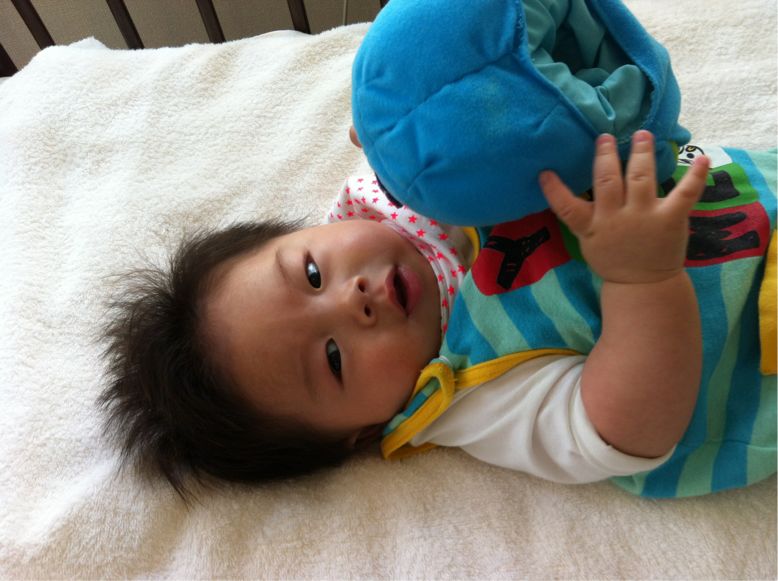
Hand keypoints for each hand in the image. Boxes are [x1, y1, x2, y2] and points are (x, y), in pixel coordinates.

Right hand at [539, 131, 709, 283]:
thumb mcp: (589, 241)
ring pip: (641, 178)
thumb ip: (584, 215)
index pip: (567, 207)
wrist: (644, 285)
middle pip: (607, 181)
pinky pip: (685, 194)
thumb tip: (573, 186)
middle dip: (606, 156)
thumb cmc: (613, 259)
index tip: (545, 172)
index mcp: (592, 227)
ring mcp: (644, 218)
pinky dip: (695, 175)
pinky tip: (702, 158)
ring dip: (642, 153)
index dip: (554, 190)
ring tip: (642, 134)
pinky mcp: (671, 219)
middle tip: (605, 137)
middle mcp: (615, 219)